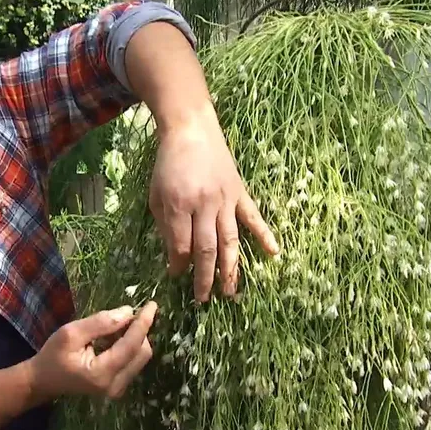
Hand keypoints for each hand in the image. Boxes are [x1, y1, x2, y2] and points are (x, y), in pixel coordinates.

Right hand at [25, 302, 158, 402]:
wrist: (43, 381)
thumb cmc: (53, 355)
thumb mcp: (71, 333)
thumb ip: (100, 323)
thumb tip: (128, 312)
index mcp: (102, 374)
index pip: (132, 345)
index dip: (143, 323)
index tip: (152, 304)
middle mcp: (114, 386)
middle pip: (142, 353)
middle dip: (139, 331)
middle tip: (124, 315)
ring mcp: (117, 390)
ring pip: (140, 358)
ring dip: (134, 339)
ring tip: (114, 328)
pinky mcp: (117, 388)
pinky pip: (133, 363)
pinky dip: (129, 348)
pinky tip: (113, 339)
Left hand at [149, 118, 279, 302]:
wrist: (191, 130)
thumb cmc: (168, 165)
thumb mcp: (156, 195)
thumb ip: (165, 226)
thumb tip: (175, 257)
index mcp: (179, 204)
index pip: (181, 245)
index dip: (178, 265)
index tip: (175, 276)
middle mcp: (204, 205)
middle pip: (207, 249)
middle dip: (204, 278)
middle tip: (202, 299)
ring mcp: (225, 199)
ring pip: (230, 240)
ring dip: (230, 268)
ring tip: (229, 292)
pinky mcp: (240, 193)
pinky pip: (254, 217)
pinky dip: (265, 236)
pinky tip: (273, 254)